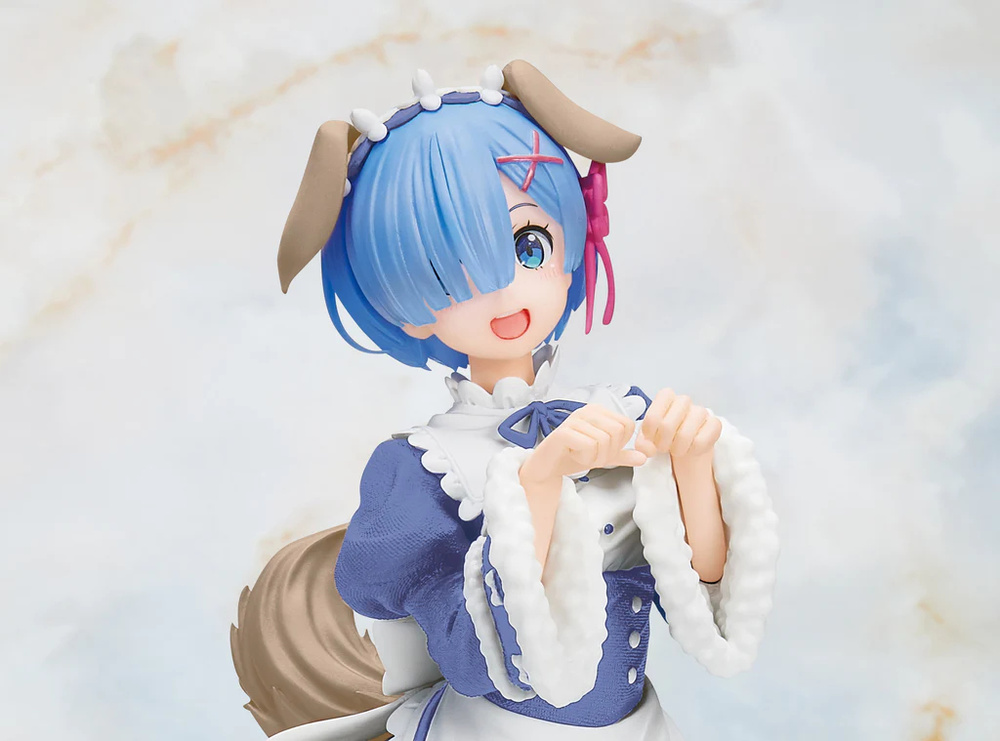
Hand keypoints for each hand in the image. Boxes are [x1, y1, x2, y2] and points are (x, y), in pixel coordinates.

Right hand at [519, 403, 646, 484]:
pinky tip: (574, 456)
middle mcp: (587, 411)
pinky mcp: (563, 432)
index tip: (602, 450)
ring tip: (581, 455)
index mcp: (598, 411)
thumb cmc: (573, 456)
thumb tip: (644, 457)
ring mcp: (574, 420)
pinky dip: (585, 458)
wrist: (548, 467)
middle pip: (617, 432)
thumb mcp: (603, 456)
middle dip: (608, 452)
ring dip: (595, 457)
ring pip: (604, 440)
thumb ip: (622, 455)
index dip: (619, 444)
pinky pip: (589, 446)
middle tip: (591, 455)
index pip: (627, 425)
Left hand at [634, 389, 721, 461]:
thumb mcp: (648, 438)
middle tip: (663, 447)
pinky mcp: (715, 424)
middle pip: (667, 425)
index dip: (649, 433)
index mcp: (665, 397)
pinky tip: (690, 449)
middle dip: (662, 443)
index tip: (651, 438)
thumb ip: (643, 443)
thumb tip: (646, 449)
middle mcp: (683, 400)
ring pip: (685, 434)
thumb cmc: (666, 435)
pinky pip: (700, 441)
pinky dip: (692, 450)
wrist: (686, 443)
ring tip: (676, 449)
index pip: (652, 416)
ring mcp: (701, 411)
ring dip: (677, 448)